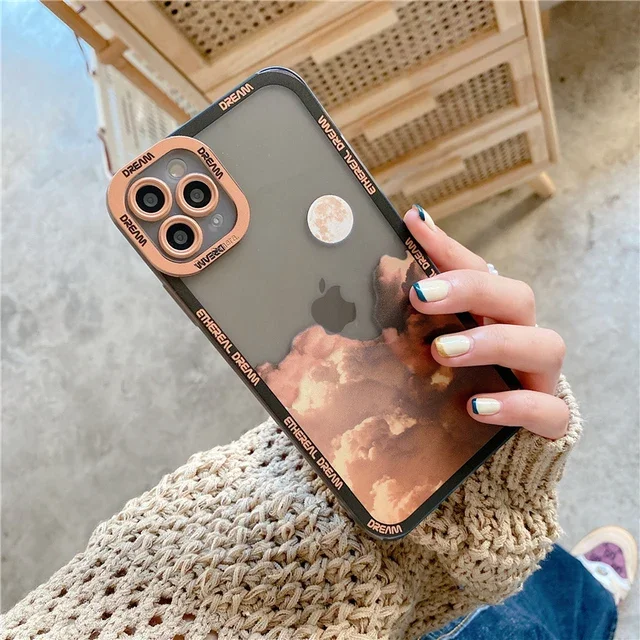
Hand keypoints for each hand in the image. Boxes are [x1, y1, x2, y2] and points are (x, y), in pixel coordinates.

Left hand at [404, 205, 568, 438]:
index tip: (412, 223)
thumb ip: (411, 323)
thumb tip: (376, 280)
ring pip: (543, 345)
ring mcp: (540, 376)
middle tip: (420, 296)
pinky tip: (475, 407)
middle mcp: (521, 335)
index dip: (446, 246)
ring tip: (442, 351)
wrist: (492, 445)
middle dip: (470, 290)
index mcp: (491, 315)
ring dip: (492, 342)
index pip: (476, 269)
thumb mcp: (428, 351)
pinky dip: (513, 405)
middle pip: (516, 296)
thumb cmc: (457, 386)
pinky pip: (547, 410)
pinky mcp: (548, 418)